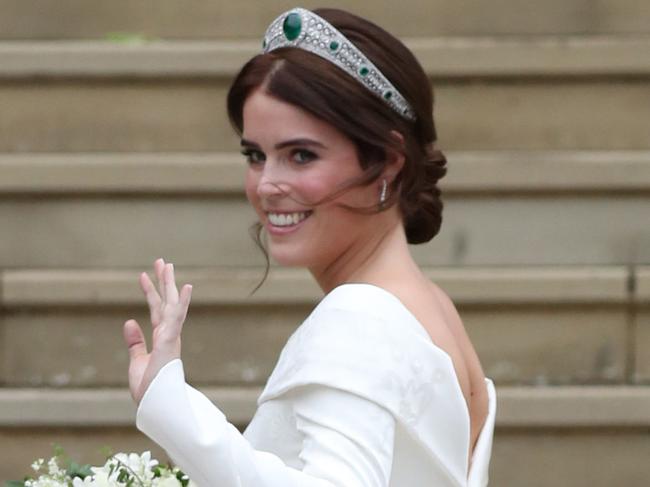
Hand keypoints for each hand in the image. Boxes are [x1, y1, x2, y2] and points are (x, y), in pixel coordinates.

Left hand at [123, 258, 192, 403]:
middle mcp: (168, 333)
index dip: (150, 292)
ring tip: (167, 264)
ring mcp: (171, 336)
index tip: (143, 275)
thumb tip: (129, 321)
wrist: (155, 405)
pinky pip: (177, 318)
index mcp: (161, 338)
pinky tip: (185, 287)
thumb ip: (135, 341)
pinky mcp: (171, 341)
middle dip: (163, 281)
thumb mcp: (137, 361)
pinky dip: (181, 302)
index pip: (155, 309)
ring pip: (171, 304)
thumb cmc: (149, 388)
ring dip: (169, 284)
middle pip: (166, 301)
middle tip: (162, 261)